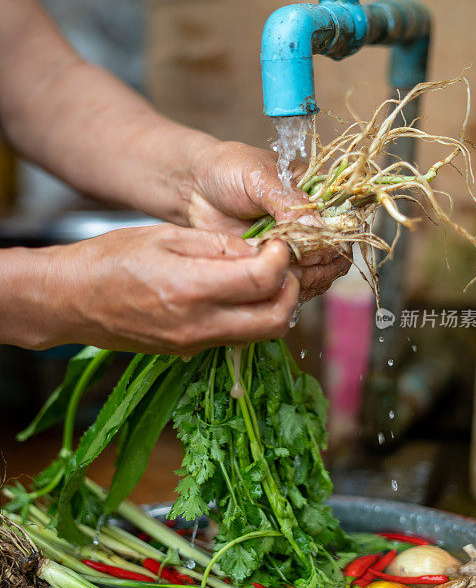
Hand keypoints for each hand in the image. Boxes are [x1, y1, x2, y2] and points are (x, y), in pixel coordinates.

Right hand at [3, 226, 299, 353]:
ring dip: (275, 306)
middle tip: (281, 264)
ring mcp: (195, 343)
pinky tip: (239, 293)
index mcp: (191, 288)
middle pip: (276, 318)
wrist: (72, 300)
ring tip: (263, 277)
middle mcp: (199, 324)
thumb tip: (258, 250)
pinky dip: (252, 316)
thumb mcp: (165, 236)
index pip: (263, 281)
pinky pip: (238, 337)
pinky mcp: (190, 351)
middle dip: (291, 288)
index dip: (281, 259)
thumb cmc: (111, 259)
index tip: (278, 243)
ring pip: (262, 334)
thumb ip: (217, 245)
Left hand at [185, 140, 350, 300]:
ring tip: (274, 261)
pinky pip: (293, 286)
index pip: (344, 220)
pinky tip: (269, 277)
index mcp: (318, 194)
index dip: (334, 235)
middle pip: (335, 254)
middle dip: (316, 259)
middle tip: (290, 254)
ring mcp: (295, 249)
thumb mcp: (259, 177)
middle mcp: (312, 224)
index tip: (314, 239)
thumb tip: (314, 226)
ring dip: (301, 276)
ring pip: (318, 275)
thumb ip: (287, 202)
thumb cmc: (227, 171)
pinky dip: (285, 286)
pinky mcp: (275, 267)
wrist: (193, 189)